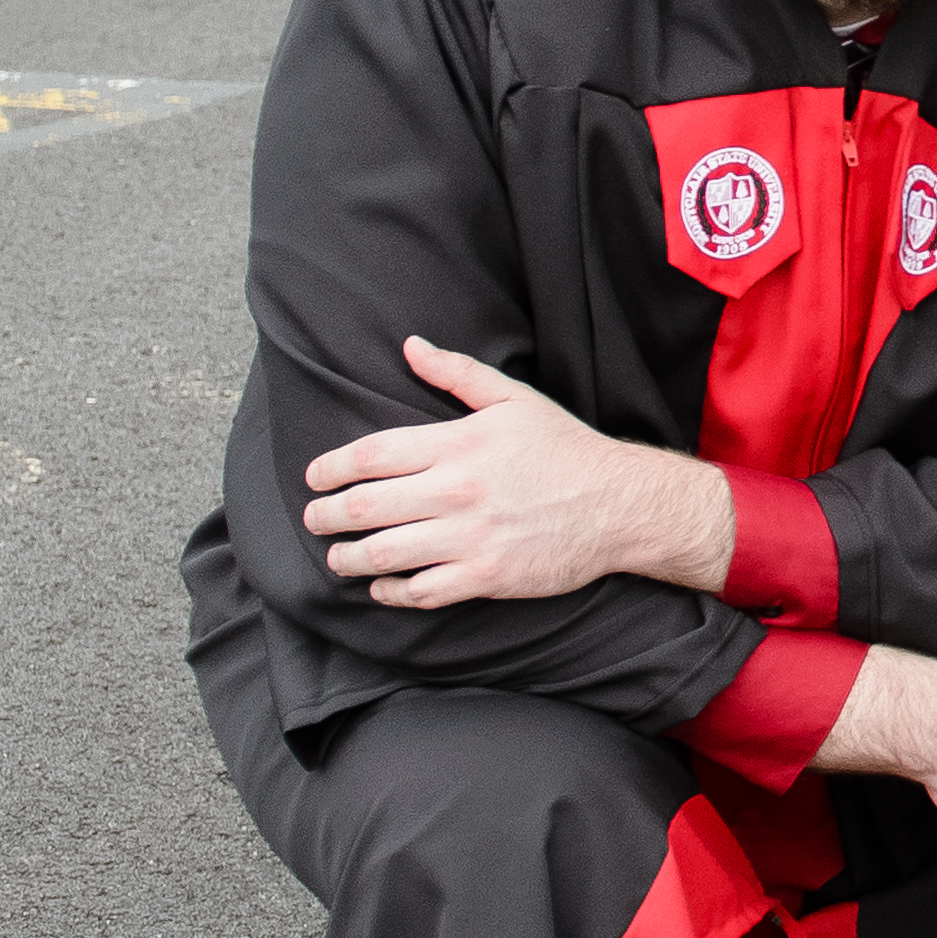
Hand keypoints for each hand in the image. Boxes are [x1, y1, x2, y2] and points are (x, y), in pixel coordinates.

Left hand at [301, 334, 735, 607]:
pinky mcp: (486, 576)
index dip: (330, 468)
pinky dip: (390, 591)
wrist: (620, 504)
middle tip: (315, 519)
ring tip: (338, 556)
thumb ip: (458, 373)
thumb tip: (411, 346)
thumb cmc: (565, 449)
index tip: (315, 478)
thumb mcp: (515, 399)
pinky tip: (382, 585)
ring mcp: (470, 537)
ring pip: (383, 553)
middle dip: (326, 516)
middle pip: (365, 507)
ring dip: (347, 558)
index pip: (371, 455)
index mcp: (460, 444)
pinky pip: (419, 591)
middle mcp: (458, 490)